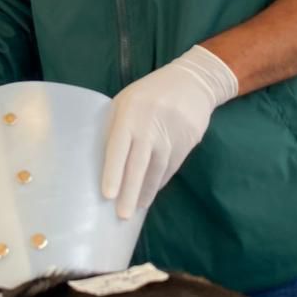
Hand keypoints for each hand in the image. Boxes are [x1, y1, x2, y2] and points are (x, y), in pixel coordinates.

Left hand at [101, 45, 237, 219]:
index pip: (119, 147)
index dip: (113, 172)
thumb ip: (115, 126)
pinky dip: (160, 180)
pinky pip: (171, 167)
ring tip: (137, 207)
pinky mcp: (189, 142)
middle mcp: (151, 126)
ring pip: (158, 170)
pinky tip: (152, 189)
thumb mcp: (126, 101)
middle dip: (130, 192)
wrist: (193, 81)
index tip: (108, 195)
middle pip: (139, 165)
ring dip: (146, 191)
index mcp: (130, 113)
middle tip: (122, 215)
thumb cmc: (149, 92)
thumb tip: (103, 160)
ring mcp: (173, 135)